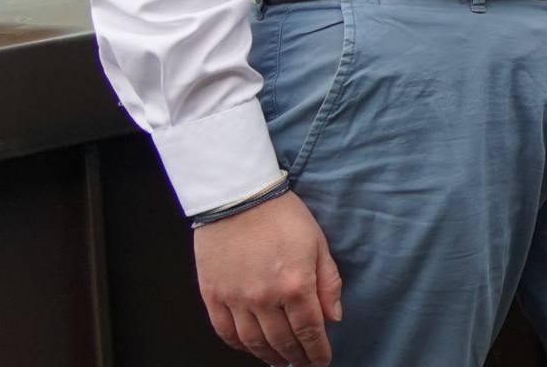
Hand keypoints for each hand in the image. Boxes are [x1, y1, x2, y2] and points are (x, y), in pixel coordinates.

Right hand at [193, 190, 341, 365]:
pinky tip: (251, 347)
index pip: (310, 330)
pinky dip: (239, 345)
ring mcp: (236, 299)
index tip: (322, 360)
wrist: (238, 197)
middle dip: (296, 357)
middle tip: (303, 364)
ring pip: (253, 342)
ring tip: (280, 361)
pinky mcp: (212, 295)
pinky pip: (225, 331)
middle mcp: (265, 297)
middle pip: (282, 341)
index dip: (317, 350)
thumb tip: (334, 316)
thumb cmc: (282, 216)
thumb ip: (328, 283)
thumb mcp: (318, 244)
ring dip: (269, 356)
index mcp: (296, 284)